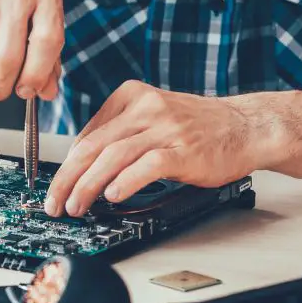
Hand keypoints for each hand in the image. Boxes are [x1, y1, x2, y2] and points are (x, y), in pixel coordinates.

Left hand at [44, 80, 261, 216]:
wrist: (247, 126)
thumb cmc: (197, 127)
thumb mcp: (151, 116)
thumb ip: (119, 133)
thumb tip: (81, 165)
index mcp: (131, 96)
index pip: (87, 134)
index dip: (67, 165)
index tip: (57, 186)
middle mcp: (145, 108)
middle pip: (93, 146)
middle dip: (67, 178)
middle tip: (54, 202)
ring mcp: (165, 128)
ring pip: (113, 156)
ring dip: (88, 185)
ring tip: (76, 206)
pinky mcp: (184, 149)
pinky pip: (147, 165)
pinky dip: (126, 181)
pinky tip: (112, 196)